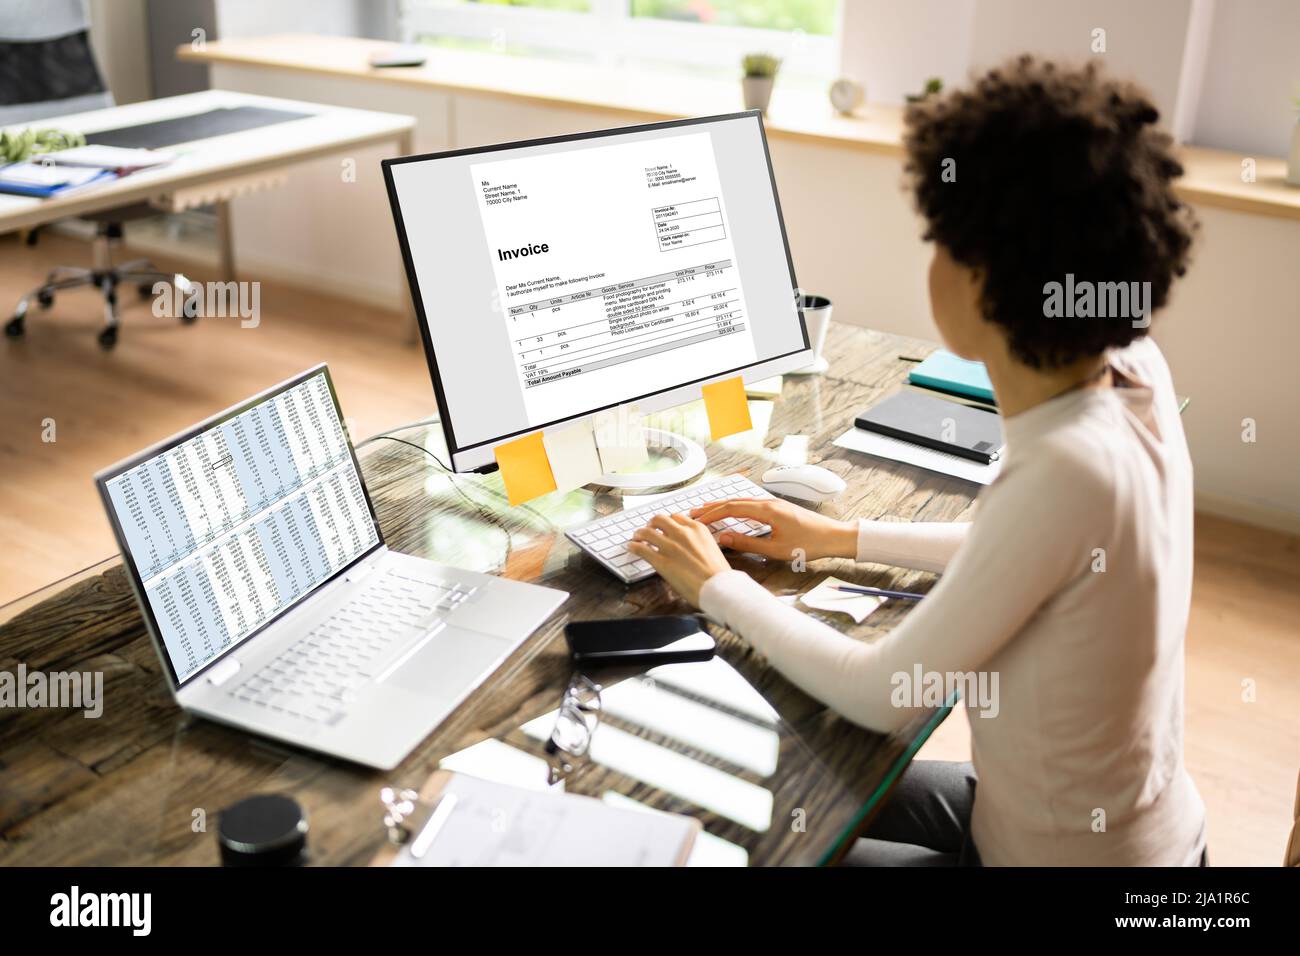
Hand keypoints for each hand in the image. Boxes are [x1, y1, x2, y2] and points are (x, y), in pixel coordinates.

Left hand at [628, 513, 730, 606]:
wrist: (719, 587)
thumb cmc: (719, 574)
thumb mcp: (712, 549)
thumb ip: (698, 542)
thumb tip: (688, 546)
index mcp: (697, 529)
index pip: (677, 517)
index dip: (668, 522)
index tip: (664, 527)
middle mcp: (682, 533)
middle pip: (659, 519)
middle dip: (652, 524)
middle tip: (649, 529)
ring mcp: (670, 546)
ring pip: (647, 532)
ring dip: (639, 533)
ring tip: (636, 537)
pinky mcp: (661, 561)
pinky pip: (641, 548)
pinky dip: (634, 546)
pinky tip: (632, 547)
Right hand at [688, 497, 856, 562]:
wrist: (834, 536)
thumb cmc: (809, 544)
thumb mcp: (776, 549)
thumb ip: (748, 543)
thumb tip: (725, 538)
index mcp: (766, 510)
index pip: (731, 508)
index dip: (711, 514)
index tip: (695, 519)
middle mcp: (768, 502)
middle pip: (733, 501)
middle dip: (712, 507)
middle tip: (693, 513)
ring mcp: (773, 503)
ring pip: (742, 501)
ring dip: (723, 506)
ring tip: (707, 511)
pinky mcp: (778, 508)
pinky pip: (750, 504)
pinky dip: (735, 508)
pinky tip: (732, 512)